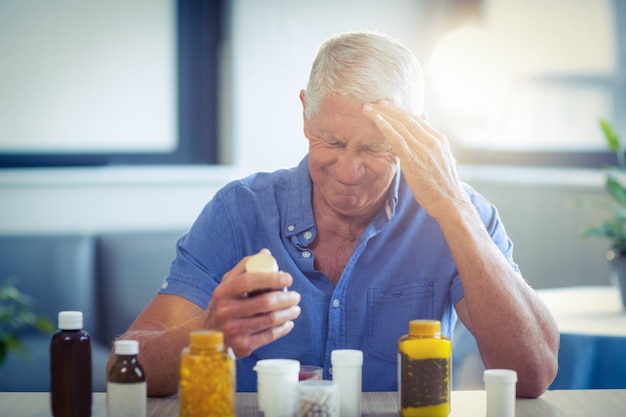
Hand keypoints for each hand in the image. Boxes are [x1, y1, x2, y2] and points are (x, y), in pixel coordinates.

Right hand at [201, 251, 300, 357]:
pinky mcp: (242, 345)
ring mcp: (234, 330)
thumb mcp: (226, 285)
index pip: (250, 281)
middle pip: (265, 302)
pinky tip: (288, 323)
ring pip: (270, 319)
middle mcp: (227, 311)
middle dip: (286, 298)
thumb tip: (265, 253)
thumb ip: (245, 268)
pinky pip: (269, 336)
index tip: (288, 278)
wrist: (206, 337)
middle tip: (296, 296)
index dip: (272, 278)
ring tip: (295, 308)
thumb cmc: (222, 305)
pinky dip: (283, 328)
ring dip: (288, 313)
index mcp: (223, 292)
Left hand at [362, 102, 467, 218]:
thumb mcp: (439, 162)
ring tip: (367, 108)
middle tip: (373, 103)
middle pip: (407, 118)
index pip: (416, 119)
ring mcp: (424, 149)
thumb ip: (431, 149)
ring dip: (382, 114)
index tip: (385, 107)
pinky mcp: (414, 159)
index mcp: (438, 139)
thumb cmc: (442, 186)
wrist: (450, 202)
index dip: (398, 111)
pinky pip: (397, 138)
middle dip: (388, 109)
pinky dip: (385, 126)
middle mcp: (432, 140)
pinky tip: (375, 119)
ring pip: (400, 125)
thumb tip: (424, 143)